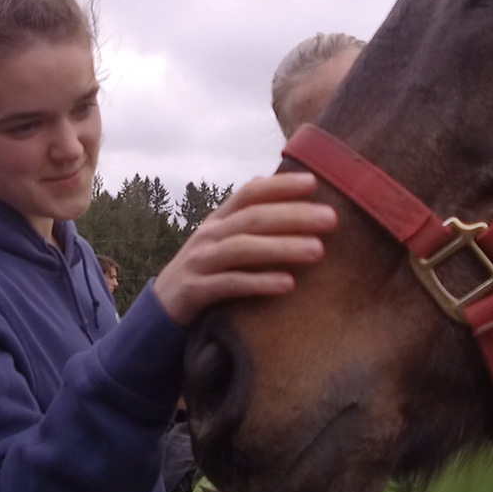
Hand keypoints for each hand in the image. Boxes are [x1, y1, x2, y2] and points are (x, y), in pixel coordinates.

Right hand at [154, 172, 335, 326]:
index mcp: (219, 219)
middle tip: (331, 218)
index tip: (314, 183)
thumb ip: (247, 219)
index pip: (250, 193)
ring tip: (318, 251)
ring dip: (282, 248)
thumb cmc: (205, 270)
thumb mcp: (222, 240)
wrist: (161, 309)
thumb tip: (277, 186)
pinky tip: (288, 284)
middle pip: (252, 218)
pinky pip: (229, 284)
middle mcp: (209, 235)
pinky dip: (259, 282)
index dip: (280, 186)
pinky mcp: (195, 290)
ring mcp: (200, 261)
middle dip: (293, 216)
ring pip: (242, 249)